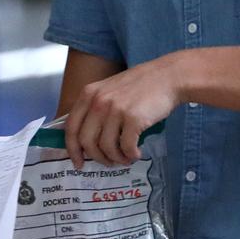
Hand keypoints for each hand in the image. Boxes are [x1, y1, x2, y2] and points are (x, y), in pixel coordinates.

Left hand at [64, 53, 184, 167]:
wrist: (168, 76)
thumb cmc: (141, 84)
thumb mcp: (110, 89)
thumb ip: (95, 107)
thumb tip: (87, 138)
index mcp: (89, 93)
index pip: (71, 127)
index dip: (72, 149)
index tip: (78, 162)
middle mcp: (99, 101)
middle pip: (86, 141)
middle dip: (96, 157)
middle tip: (107, 162)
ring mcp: (115, 110)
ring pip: (106, 147)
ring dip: (116, 158)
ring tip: (125, 158)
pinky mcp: (133, 118)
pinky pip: (126, 147)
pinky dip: (130, 155)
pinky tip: (136, 153)